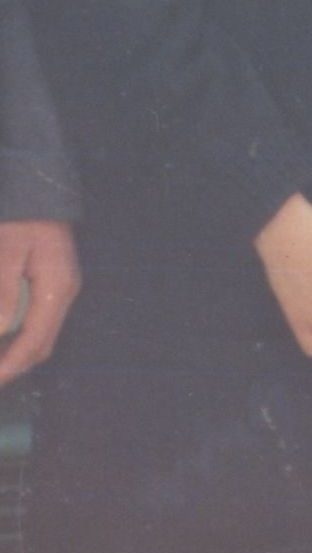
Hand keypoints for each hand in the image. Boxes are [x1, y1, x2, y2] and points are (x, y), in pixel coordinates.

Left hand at [0, 221, 80, 384]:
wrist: (40, 187)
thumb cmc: (21, 215)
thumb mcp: (8, 249)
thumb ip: (4, 290)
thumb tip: (1, 330)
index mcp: (57, 287)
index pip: (36, 340)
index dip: (12, 365)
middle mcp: (64, 292)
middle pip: (43, 344)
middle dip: (15, 365)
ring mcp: (62, 288)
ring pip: (42, 335)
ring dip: (18, 353)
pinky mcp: (53, 282)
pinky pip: (39, 320)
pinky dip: (21, 336)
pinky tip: (5, 337)